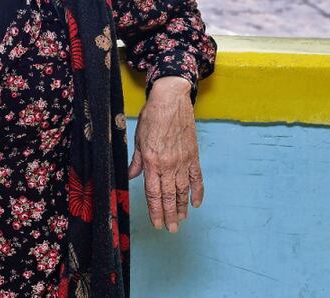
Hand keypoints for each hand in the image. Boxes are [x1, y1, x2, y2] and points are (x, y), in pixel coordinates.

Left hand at [127, 76, 202, 232]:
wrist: (171, 101)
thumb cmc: (152, 117)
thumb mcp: (138, 139)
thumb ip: (136, 161)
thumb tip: (131, 177)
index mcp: (152, 161)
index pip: (153, 192)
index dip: (155, 210)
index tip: (157, 223)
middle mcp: (168, 164)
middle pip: (170, 196)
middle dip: (170, 215)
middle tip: (171, 229)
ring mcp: (183, 161)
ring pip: (183, 190)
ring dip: (182, 207)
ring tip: (181, 220)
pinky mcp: (193, 156)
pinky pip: (197, 178)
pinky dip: (198, 192)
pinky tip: (196, 203)